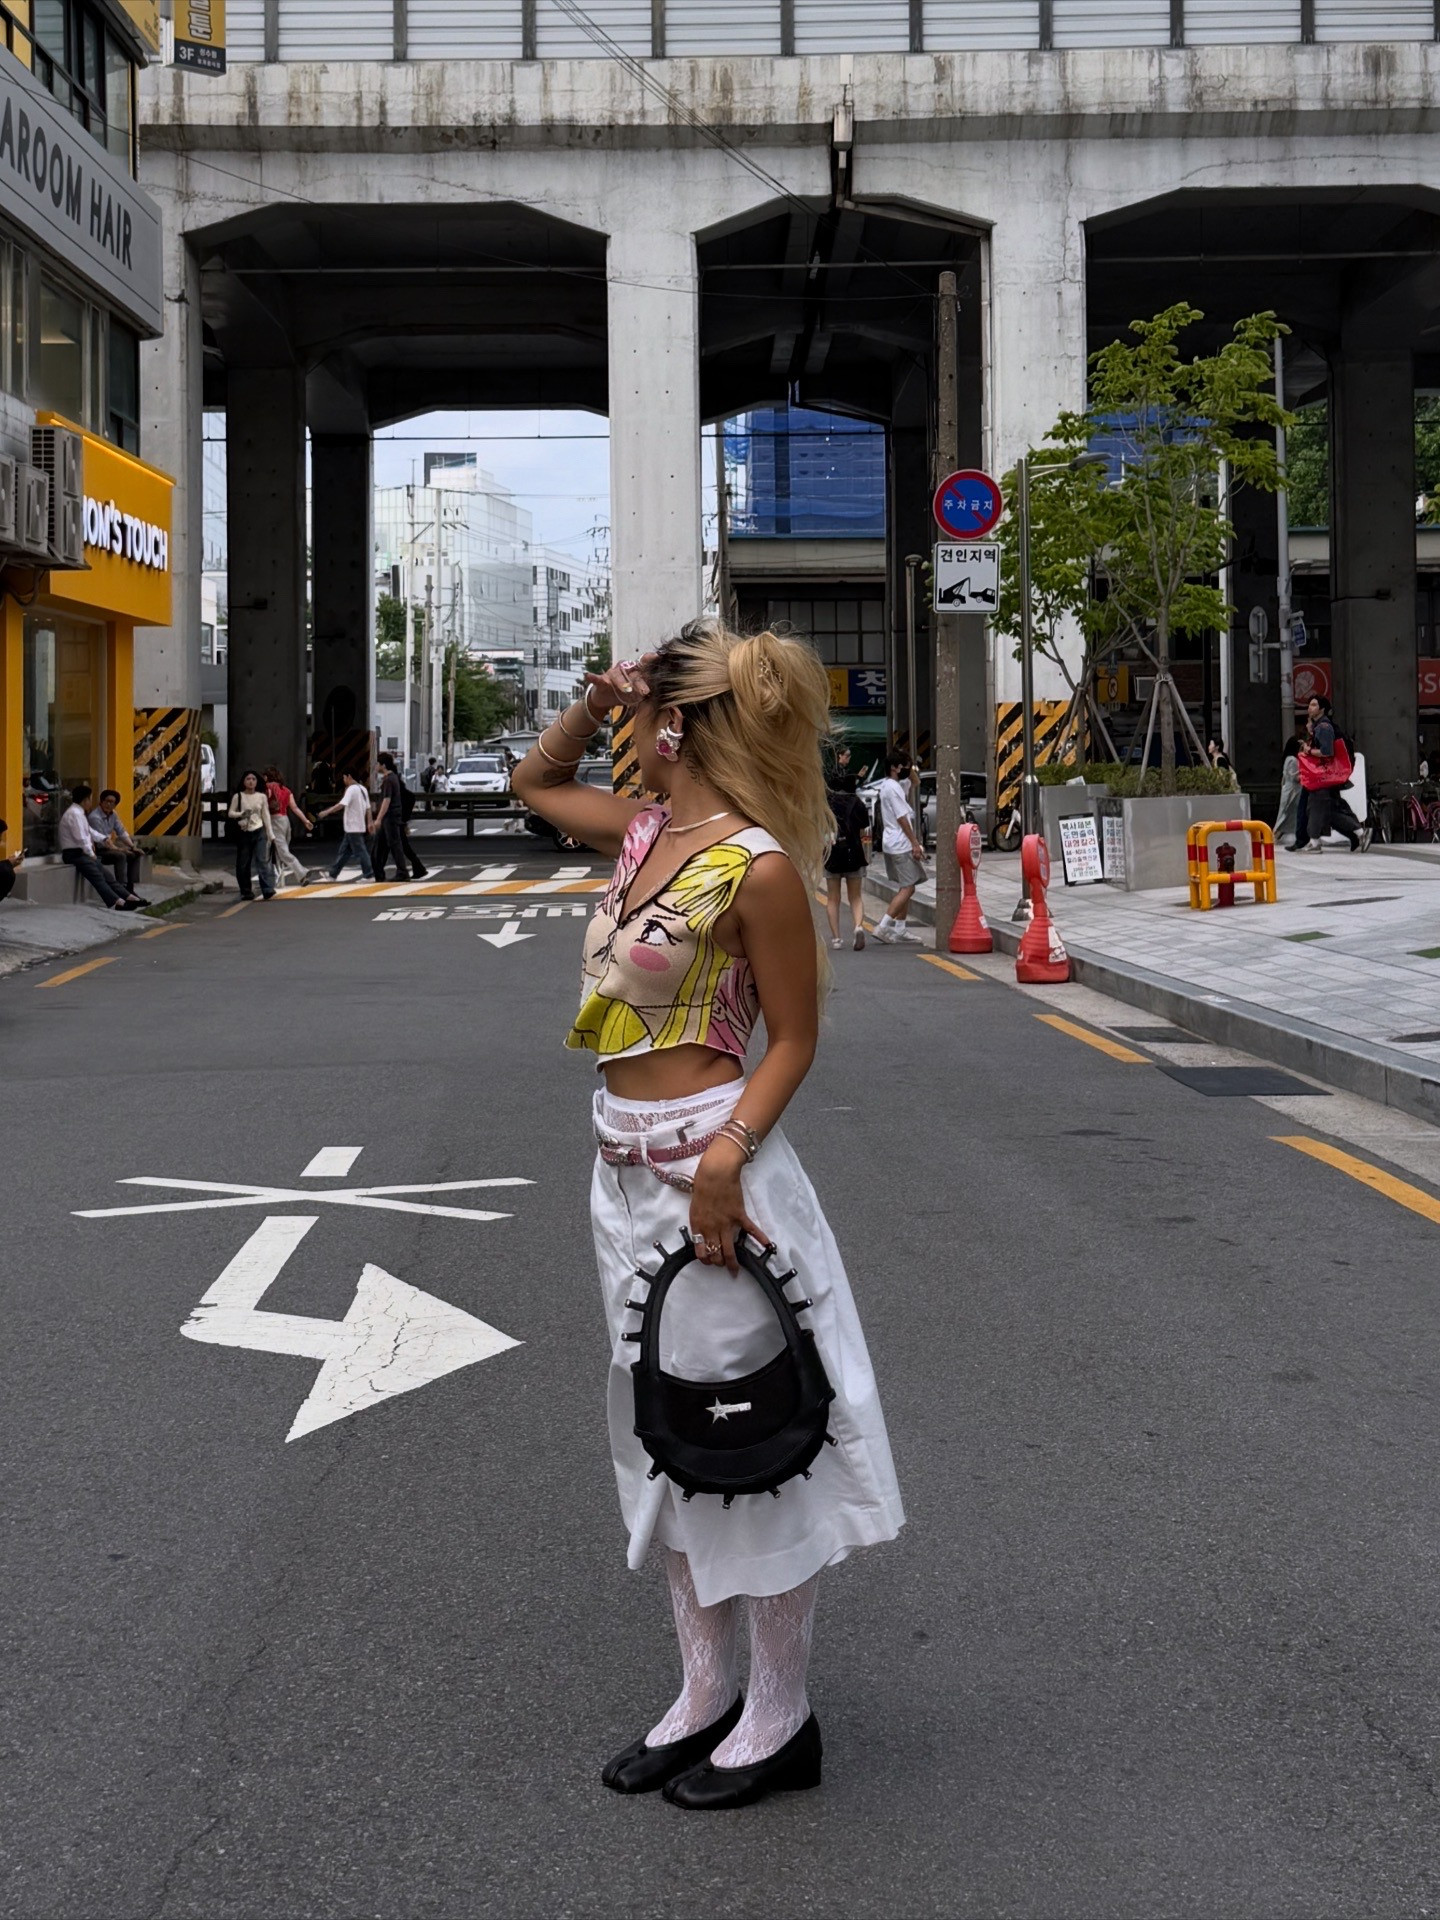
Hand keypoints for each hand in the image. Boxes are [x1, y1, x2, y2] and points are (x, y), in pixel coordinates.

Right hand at [584, 652, 655, 712]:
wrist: (606, 698)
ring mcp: (612, 674)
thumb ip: (648, 689)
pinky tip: (588, 675)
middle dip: (639, 682)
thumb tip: (664, 692)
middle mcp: (624, 670)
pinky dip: (593, 677)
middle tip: (644, 692)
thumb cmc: (625, 694)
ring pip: (617, 675)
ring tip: (625, 689)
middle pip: (632, 673)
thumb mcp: (638, 693)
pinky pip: (597, 678)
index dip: (649, 659)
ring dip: (621, 681)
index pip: (643, 664)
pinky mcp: (600, 681)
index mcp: (635, 672)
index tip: (657, 656)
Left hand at [689, 1137, 766, 1273]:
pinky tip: (766, 1246)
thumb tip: (702, 1231)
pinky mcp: (739, 1215)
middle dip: (718, 1263)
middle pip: (715, 1254)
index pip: (700, 1250)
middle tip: (722, 1265)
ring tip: (735, 1270)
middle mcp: (711, 1228)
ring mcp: (726, 1223)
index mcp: (698, 1225)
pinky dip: (759, 1239)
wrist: (716, 1171)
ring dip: (732, 1262)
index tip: (708, 1260)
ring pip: (729, 1250)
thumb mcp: (694, 1205)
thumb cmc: (703, 1184)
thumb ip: (699, 1220)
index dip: (704, 1259)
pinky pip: (750, 1230)